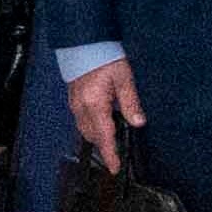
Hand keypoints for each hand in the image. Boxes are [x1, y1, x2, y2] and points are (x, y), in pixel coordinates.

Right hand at [63, 55, 142, 172]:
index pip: (104, 137)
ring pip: (86, 130)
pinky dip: (92, 127)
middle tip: (117, 153)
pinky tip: (102, 121)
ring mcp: (75, 104)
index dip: (110, 155)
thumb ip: (131, 102)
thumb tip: (138, 122)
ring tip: (111, 138)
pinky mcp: (73, 100)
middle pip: (93, 137)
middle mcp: (81, 108)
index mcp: (95, 104)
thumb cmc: (104, 58)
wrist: (84, 44)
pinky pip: (81, 121)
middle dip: (105, 146)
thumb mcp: (124, 79)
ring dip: (98, 137)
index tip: (114, 168)